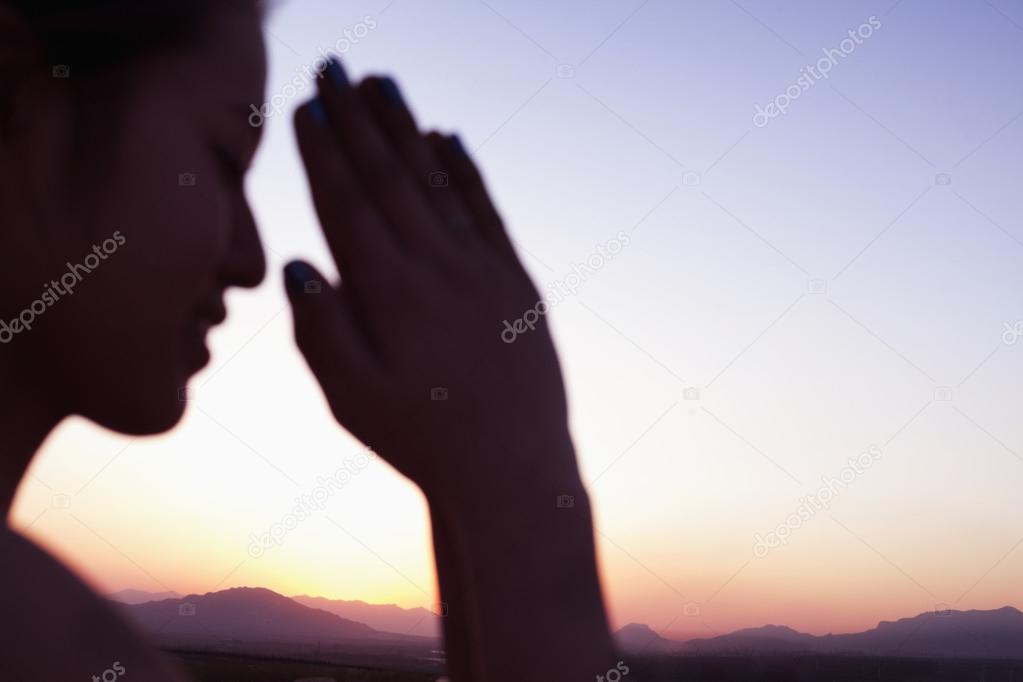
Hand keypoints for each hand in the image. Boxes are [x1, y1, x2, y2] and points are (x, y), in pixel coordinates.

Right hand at [286, 61, 576, 496]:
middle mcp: (439, 269)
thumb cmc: (423, 441)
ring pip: (437, 182)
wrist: (515, 468)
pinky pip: (486, 210)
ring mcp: (484, 269)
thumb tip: (301, 262)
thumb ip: (322, 329)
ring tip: (381, 83)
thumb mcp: (353, 400)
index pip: (349, 205)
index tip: (307, 107)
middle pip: (389, 178)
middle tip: (332, 67)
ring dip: (405, 128)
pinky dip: (464, 170)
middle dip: (356, 119)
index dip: (325, 154)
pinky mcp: (517, 281)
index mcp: (391, 295)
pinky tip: (445, 137)